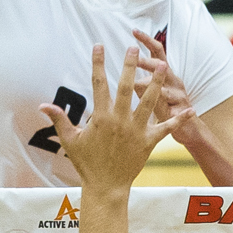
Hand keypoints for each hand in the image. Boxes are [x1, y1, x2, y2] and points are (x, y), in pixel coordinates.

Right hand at [41, 45, 188, 190]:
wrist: (105, 186)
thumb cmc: (86, 163)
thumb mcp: (70, 141)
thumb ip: (59, 120)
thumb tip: (43, 105)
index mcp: (101, 117)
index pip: (98, 84)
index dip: (98, 64)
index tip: (99, 46)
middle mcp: (119, 120)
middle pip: (126, 88)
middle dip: (129, 66)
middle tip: (133, 48)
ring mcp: (135, 131)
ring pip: (149, 103)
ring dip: (156, 84)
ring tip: (163, 66)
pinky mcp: (148, 142)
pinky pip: (165, 129)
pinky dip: (178, 120)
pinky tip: (190, 109)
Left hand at [133, 29, 207, 147]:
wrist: (189, 128)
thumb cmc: (166, 107)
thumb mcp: (153, 92)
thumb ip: (142, 82)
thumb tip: (126, 73)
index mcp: (165, 74)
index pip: (156, 52)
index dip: (146, 40)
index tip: (134, 30)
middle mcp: (174, 81)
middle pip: (161, 67)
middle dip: (147, 62)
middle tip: (134, 58)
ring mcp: (179, 96)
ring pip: (166, 89)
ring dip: (154, 87)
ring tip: (140, 85)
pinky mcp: (182, 113)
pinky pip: (176, 113)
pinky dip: (172, 114)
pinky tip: (167, 114)